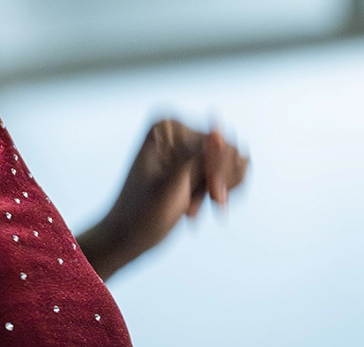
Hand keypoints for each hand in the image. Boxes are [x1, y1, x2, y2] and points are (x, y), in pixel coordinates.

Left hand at [78, 118, 248, 279]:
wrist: (128, 237)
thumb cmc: (143, 214)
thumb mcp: (172, 186)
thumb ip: (197, 158)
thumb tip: (219, 130)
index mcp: (167, 126)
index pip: (219, 141)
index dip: (220, 172)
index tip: (214, 198)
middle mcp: (179, 130)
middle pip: (231, 151)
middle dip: (220, 182)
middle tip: (195, 208)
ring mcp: (188, 147)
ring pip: (235, 163)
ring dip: (220, 191)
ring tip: (191, 210)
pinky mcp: (195, 165)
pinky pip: (230, 174)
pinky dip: (220, 195)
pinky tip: (193, 212)